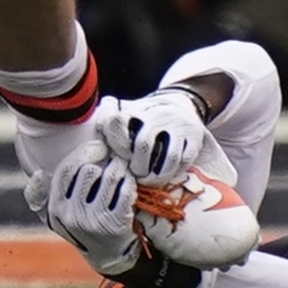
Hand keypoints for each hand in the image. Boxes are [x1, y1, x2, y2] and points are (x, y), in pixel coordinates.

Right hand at [38, 151, 143, 277]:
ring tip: (123, 167)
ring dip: (120, 167)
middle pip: (89, 171)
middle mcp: (73, 215)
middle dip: (105, 158)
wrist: (108, 257)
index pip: (67, 169)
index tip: (99, 147)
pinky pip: (126, 190)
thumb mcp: (53, 216)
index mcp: (56, 208)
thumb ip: (38, 196)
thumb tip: (38, 174)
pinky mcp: (117, 224)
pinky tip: (130, 183)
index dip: (84, 152)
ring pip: (110, 177)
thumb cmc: (80, 226)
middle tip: (114, 156)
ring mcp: (95, 220)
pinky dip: (130, 182)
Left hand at [96, 89, 214, 185]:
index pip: (118, 123)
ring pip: (168, 158)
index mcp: (135, 110)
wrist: (180, 106)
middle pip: (144, 145)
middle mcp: (158, 115)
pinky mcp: (194, 137)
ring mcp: (178, 126)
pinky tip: (166, 176)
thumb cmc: (143, 121)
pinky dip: (174, 173)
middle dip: (137, 167)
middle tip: (135, 176)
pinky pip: (185, 161)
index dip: (117, 145)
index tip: (121, 157)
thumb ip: (106, 125)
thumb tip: (92, 143)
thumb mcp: (126, 116)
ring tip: (149, 181)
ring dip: (157, 176)